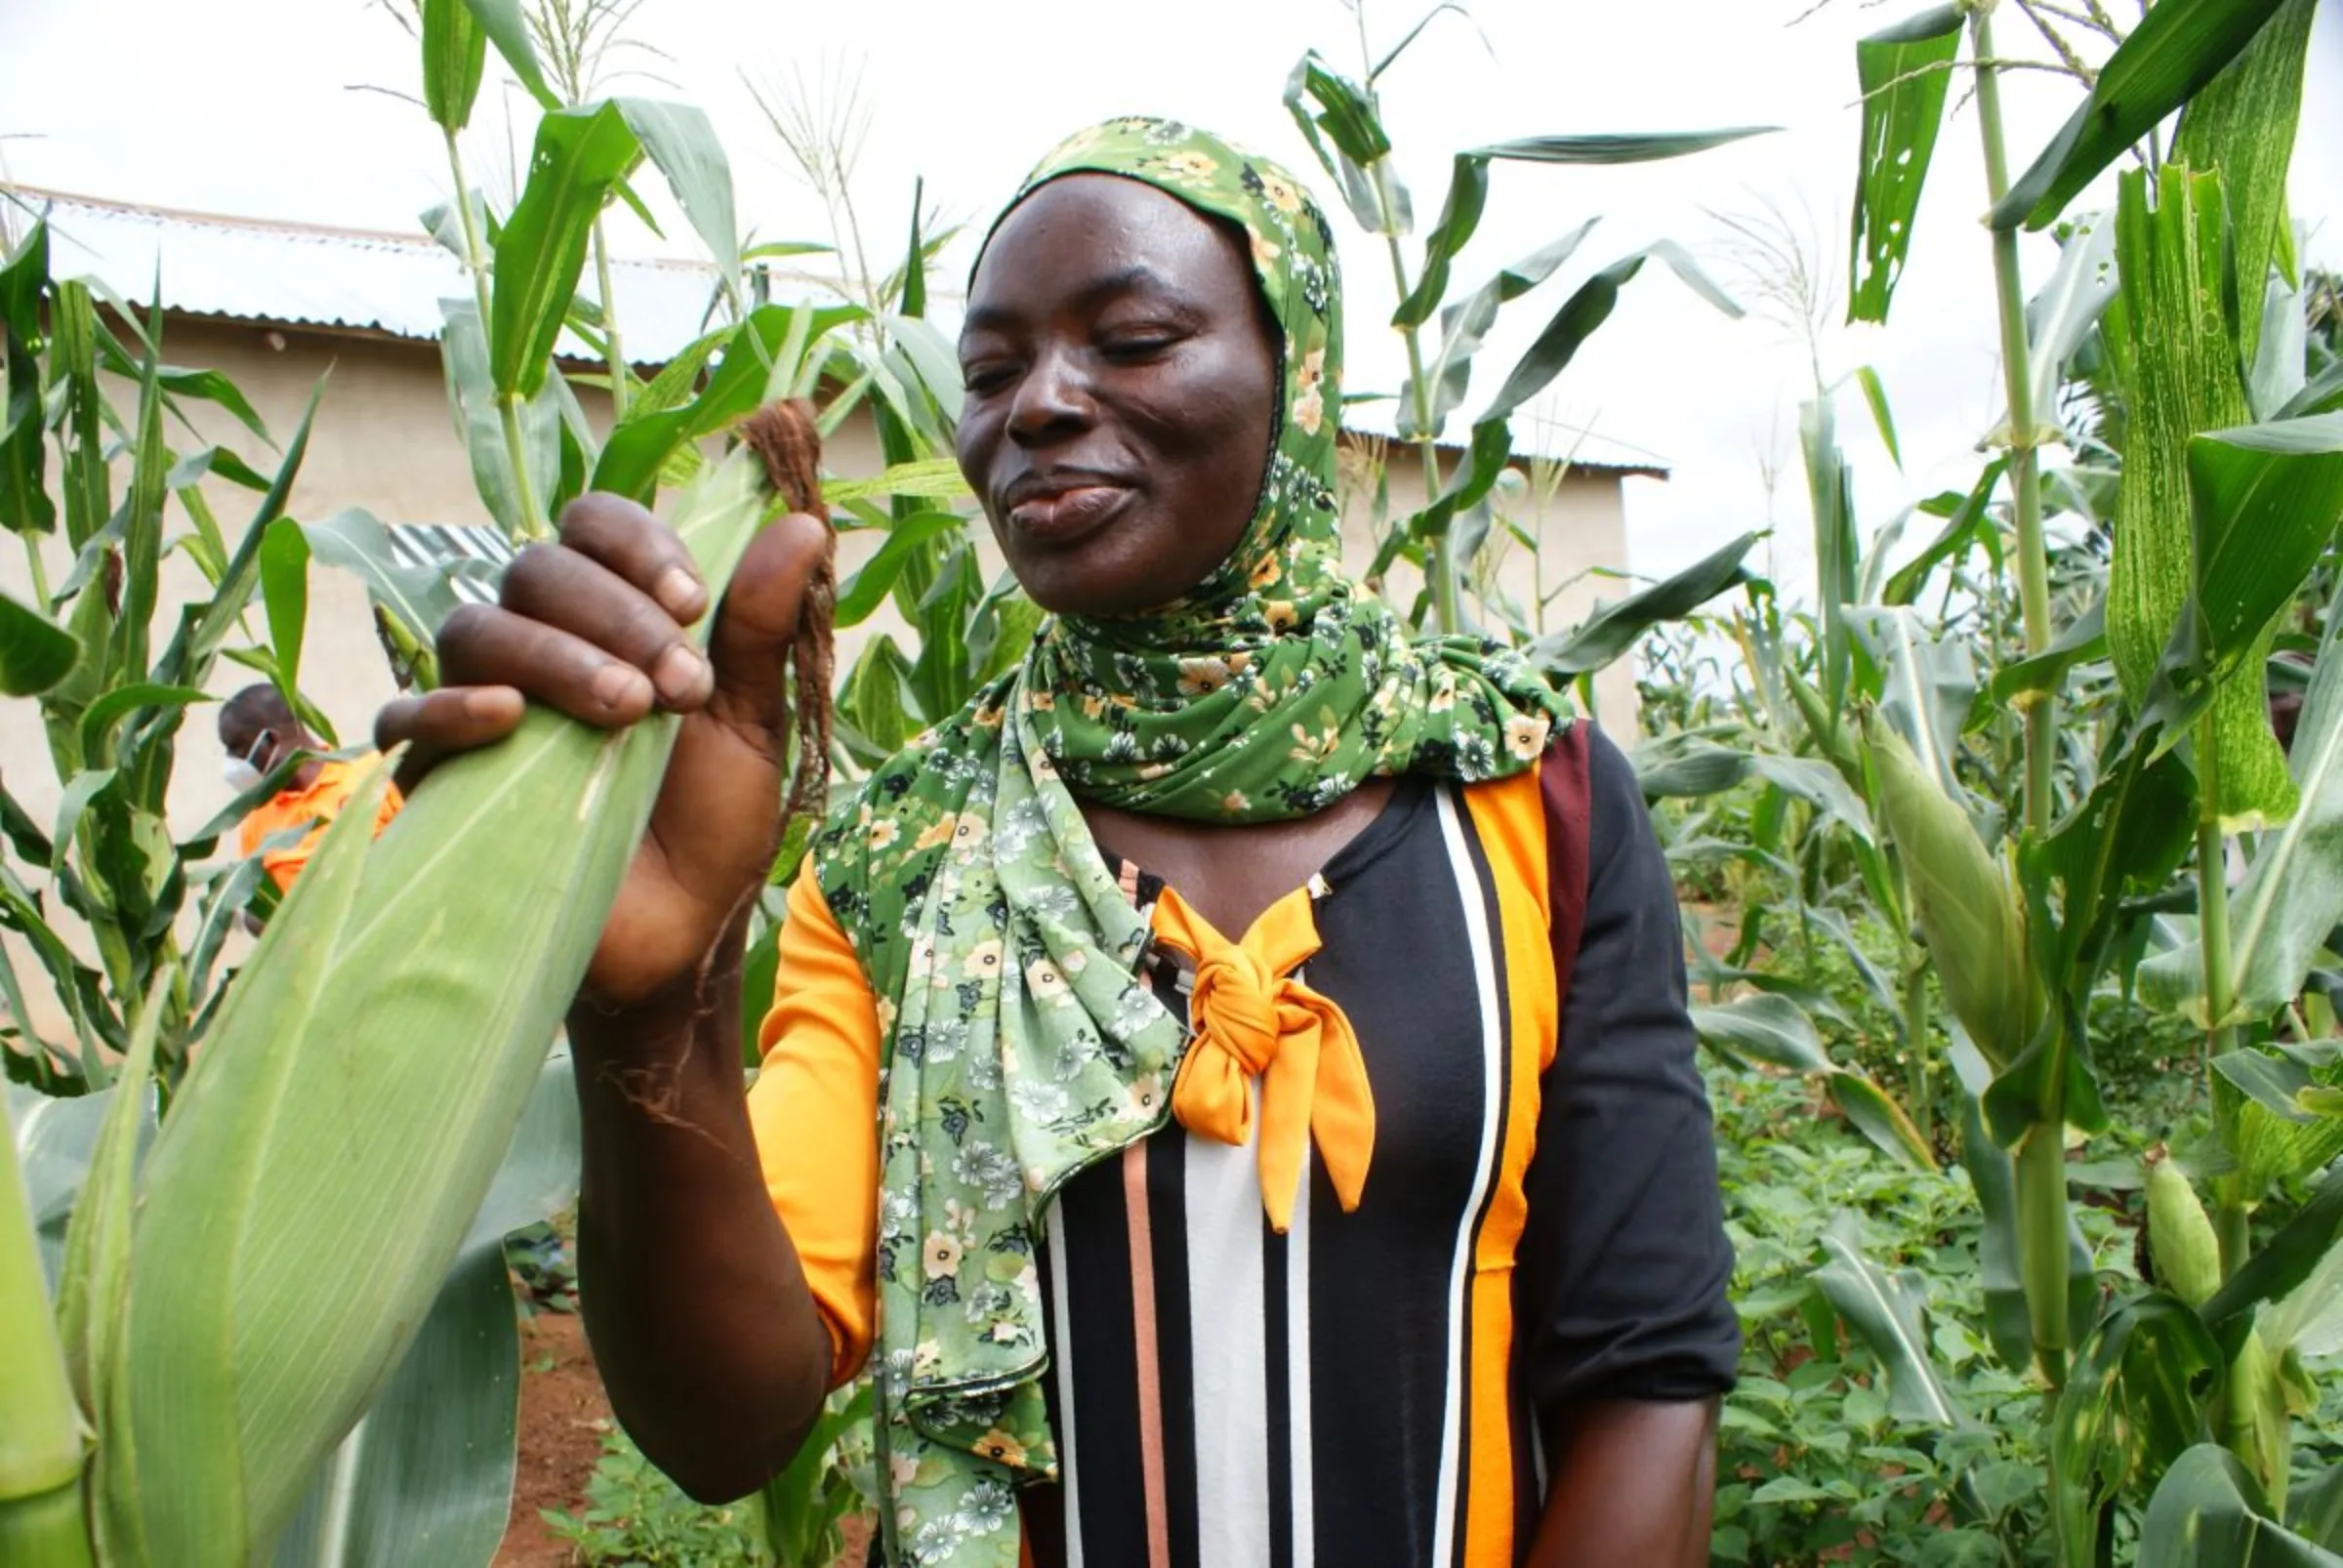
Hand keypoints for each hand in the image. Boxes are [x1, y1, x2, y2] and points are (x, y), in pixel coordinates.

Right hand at [376, 494, 832, 1007]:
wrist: (680, 937)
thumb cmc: (711, 825)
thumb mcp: (751, 724)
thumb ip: (762, 627)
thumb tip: (805, 524)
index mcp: (611, 617)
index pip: (590, 527)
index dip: (636, 545)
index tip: (694, 602)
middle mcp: (537, 645)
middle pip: (535, 570)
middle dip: (615, 614)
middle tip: (678, 685)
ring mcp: (480, 707)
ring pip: (476, 630)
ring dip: (555, 654)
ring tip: (628, 711)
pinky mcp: (439, 775)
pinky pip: (406, 717)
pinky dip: (450, 706)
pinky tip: (508, 718)